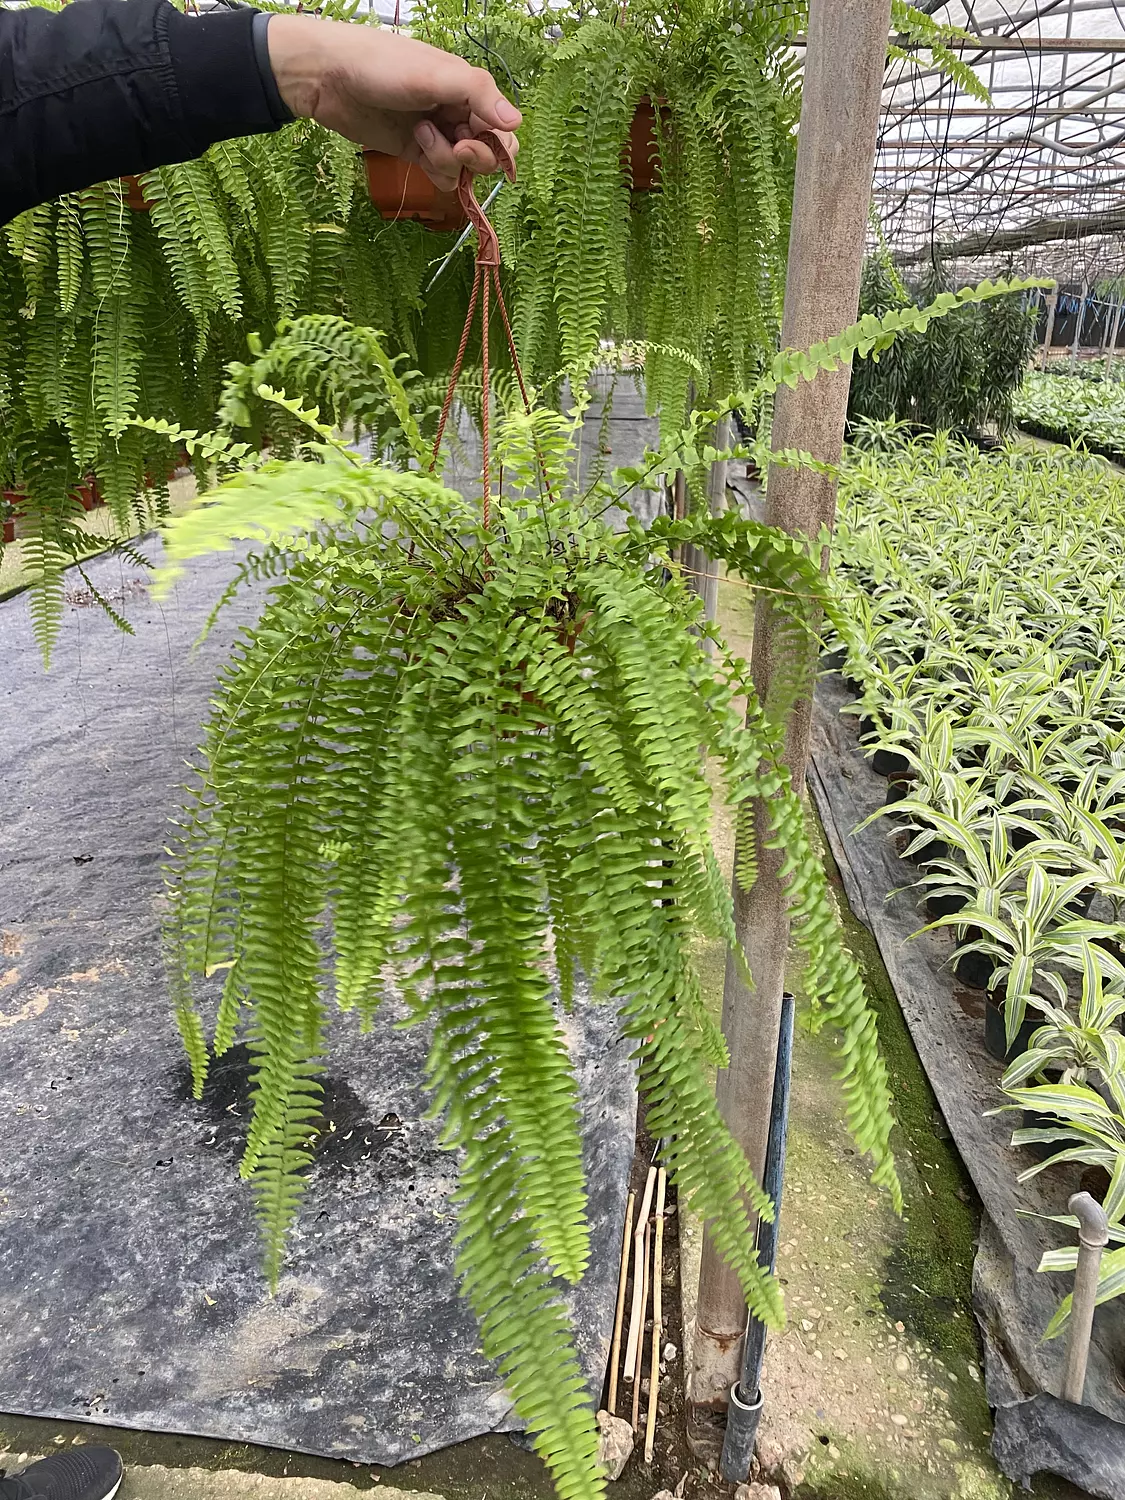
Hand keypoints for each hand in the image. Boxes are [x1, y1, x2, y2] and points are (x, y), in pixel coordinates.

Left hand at [266, 17, 520, 190]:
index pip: (503, 130)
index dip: (497, 144)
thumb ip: (479, 94)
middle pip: (489, 154)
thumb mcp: (436, 74)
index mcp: (468, 90)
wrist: (329, 77)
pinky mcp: (416, 152)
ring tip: (419, 135)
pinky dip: (437, 173)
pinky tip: (417, 151)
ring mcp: (437, 135)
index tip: (473, 141)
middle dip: (475, 157)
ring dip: (447, 161)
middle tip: (454, 146)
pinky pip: (442, 175)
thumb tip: (517, 123)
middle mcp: (457, 113)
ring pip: (464, 168)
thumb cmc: (380, 64)